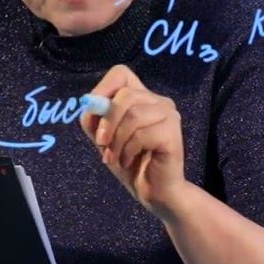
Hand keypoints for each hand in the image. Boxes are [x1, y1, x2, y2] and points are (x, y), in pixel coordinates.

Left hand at [80, 64, 186, 216]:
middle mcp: (159, 100)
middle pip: (125, 95)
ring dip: (117, 141)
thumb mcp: (103, 137)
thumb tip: (91, 104)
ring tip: (116, 157)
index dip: (104, 88)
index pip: (121, 73)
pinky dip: (129, 150)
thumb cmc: (129, 161)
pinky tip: (130, 160)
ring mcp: (169, 114)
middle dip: (107, 123)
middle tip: (102, 144)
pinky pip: (142, 134)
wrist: (153, 191)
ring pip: (134, 115)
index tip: (95, 114)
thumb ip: (94, 117)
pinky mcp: (173, 132)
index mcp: (142, 97)